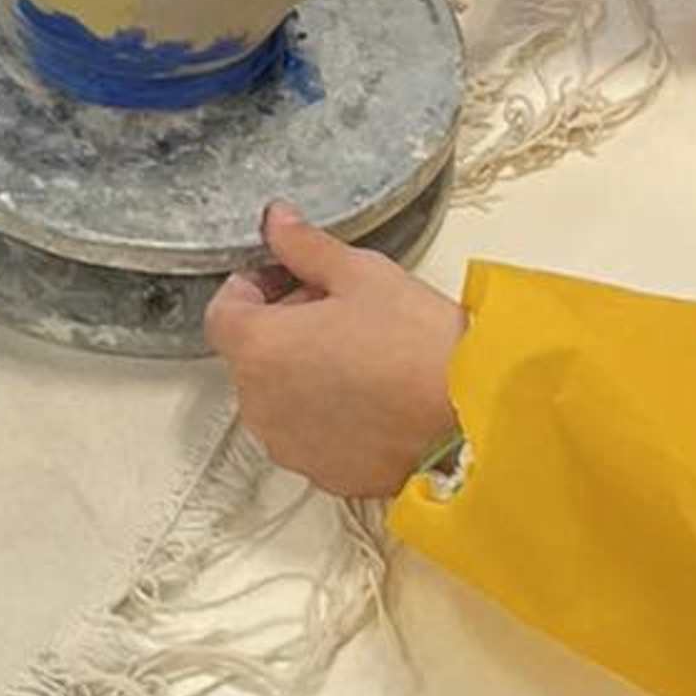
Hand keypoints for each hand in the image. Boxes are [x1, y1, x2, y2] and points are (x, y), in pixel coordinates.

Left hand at [205, 204, 464, 500]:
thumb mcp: (362, 274)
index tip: (289, 276)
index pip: (223, 311)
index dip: (252, 286)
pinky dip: (325, 411)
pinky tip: (371, 394)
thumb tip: (277, 221)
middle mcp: (260, 405)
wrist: (472, 417)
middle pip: (252, 353)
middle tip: (339, 308)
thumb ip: (306, 247)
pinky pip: (308, 433)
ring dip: (301, 370)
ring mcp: (290, 446)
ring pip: (278, 396)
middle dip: (284, 325)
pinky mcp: (322, 474)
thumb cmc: (418, 344)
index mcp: (259, 349)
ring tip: (360, 352)